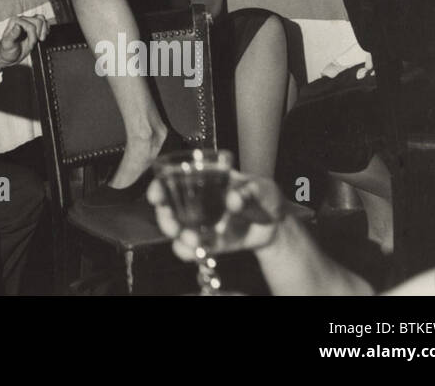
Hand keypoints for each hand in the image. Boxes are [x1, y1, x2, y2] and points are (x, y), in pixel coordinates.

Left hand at [0, 14, 48, 68]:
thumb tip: (17, 26)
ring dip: (43, 31)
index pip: (30, 26)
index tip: (30, 44)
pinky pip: (44, 22)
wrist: (9, 55)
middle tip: (32, 42)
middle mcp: (22, 20)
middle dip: (37, 34)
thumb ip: (13, 34)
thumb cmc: (7, 50)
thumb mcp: (8, 44)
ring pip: (42, 19)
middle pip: (38, 21)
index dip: (32, 36)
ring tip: (38, 38)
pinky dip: (45, 29)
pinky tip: (41, 36)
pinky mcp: (33, 26)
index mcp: (15, 21)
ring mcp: (28, 22)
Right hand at [148, 171, 282, 260]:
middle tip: (173, 227)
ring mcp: (201, 224)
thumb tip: (232, 199)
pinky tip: (197, 252)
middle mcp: (195, 202)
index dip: (158, 187)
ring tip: (192, 240)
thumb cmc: (265, 196)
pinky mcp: (210, 243)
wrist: (278, 223)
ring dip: (177, 237)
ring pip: (177, 231)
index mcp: (202, 181)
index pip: (171, 181)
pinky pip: (192, 249)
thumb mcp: (261, 188)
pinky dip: (189, 252)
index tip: (156, 197)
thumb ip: (249, 192)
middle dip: (165, 219)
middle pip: (168, 209)